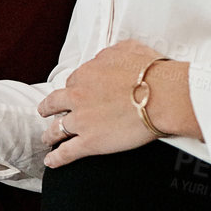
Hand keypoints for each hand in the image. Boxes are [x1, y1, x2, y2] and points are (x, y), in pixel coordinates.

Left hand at [37, 39, 166, 166]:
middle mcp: (78, 96)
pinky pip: (66, 152)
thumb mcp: (128, 49)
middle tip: (47, 112)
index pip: (73, 81)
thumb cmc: (152, 72)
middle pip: (55, 103)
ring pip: (56, 129)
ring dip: (50, 134)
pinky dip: (56, 158)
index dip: (74, 89)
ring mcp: (81, 120)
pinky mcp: (89, 142)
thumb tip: (104, 57)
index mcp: (87, 74)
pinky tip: (51, 161)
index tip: (76, 94)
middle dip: (49, 108)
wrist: (162, 96)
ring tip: (48, 138)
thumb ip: (111, 53)